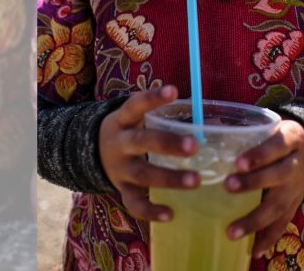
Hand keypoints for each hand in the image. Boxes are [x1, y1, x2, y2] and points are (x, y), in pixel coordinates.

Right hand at [98, 85, 199, 220]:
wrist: (90, 151)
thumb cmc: (132, 130)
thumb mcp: (139, 118)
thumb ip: (167, 118)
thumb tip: (213, 121)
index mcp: (124, 119)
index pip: (136, 104)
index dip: (153, 98)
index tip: (173, 90)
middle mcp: (120, 143)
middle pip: (142, 141)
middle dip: (168, 144)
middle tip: (195, 145)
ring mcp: (119, 168)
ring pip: (143, 174)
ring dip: (170, 178)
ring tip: (196, 180)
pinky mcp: (121, 189)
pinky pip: (134, 203)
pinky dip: (151, 211)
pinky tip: (171, 214)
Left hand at [224, 120, 303, 258]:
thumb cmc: (281, 137)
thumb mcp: (271, 126)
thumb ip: (244, 131)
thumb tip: (204, 131)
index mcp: (290, 140)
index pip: (277, 146)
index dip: (259, 155)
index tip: (237, 162)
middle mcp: (296, 164)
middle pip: (279, 175)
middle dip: (254, 182)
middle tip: (228, 186)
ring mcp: (297, 188)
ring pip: (279, 205)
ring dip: (256, 220)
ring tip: (231, 231)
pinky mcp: (296, 204)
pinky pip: (284, 223)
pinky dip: (269, 238)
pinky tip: (254, 251)